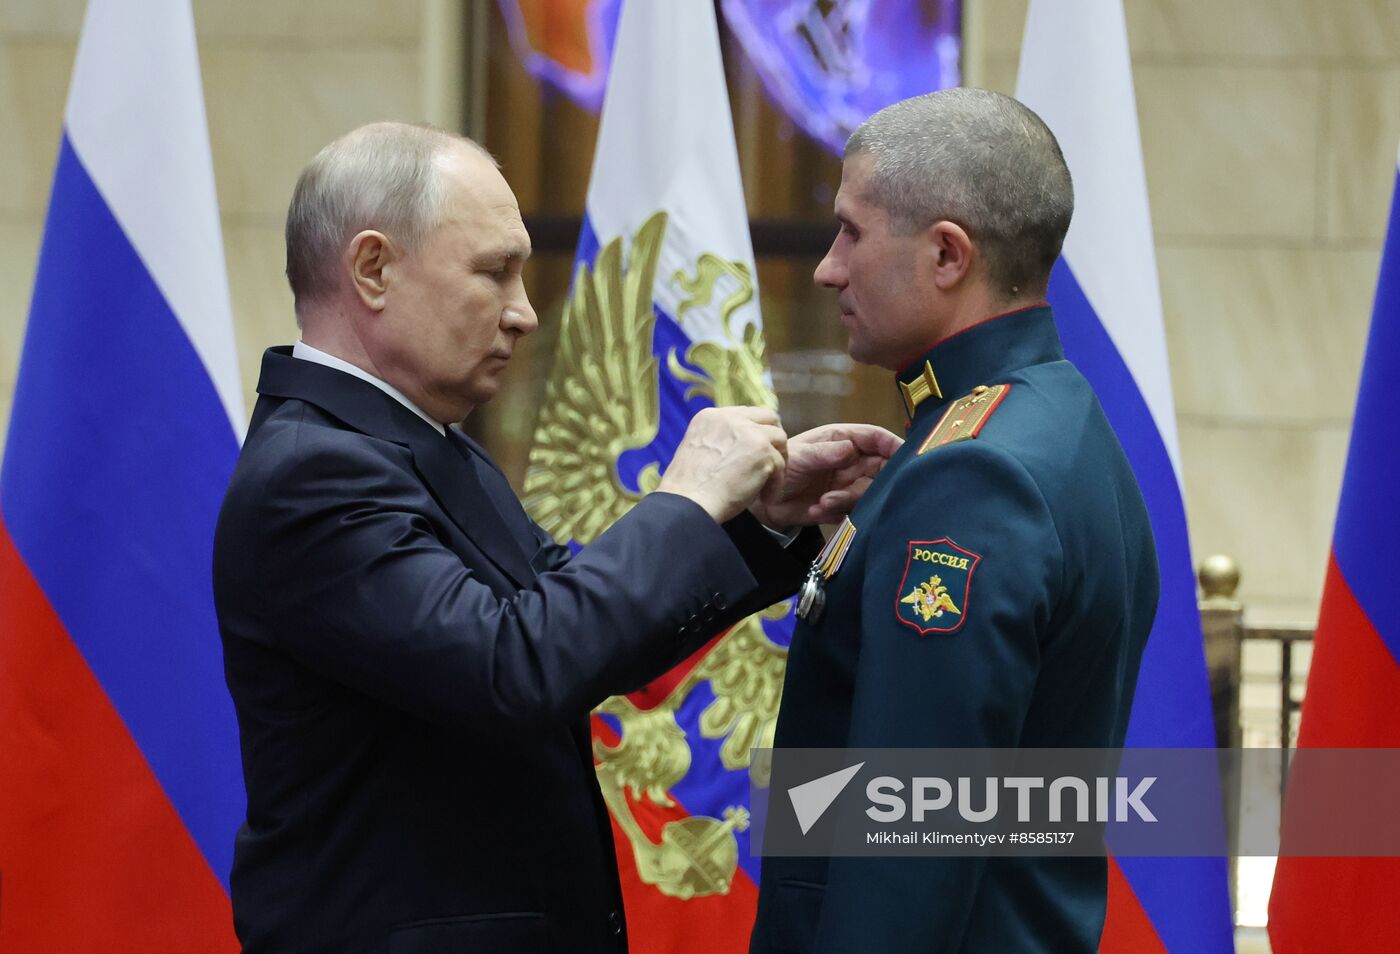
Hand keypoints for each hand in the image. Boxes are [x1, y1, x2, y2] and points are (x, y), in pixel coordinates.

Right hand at [658, 406, 787, 522]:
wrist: (689, 503)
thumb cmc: (689, 488)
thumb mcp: (698, 449)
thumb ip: (720, 440)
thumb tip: (742, 447)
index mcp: (711, 417)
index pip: (745, 414)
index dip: (755, 432)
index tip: (756, 451)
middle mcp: (730, 418)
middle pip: (768, 417)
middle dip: (774, 439)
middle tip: (772, 461)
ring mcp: (749, 433)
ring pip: (779, 439)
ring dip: (778, 462)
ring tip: (768, 484)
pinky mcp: (763, 451)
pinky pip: (781, 465)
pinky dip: (775, 485)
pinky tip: (766, 498)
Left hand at [750, 423, 902, 527]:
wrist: (762, 500)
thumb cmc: (781, 467)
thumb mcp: (800, 456)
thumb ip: (826, 453)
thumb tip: (851, 449)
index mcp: (843, 440)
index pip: (877, 438)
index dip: (894, 445)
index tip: (906, 458)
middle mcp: (851, 462)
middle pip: (881, 469)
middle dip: (873, 482)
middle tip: (853, 490)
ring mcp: (848, 484)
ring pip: (868, 493)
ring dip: (848, 500)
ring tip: (823, 502)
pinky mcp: (842, 506)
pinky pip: (853, 512)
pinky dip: (836, 513)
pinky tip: (815, 510)